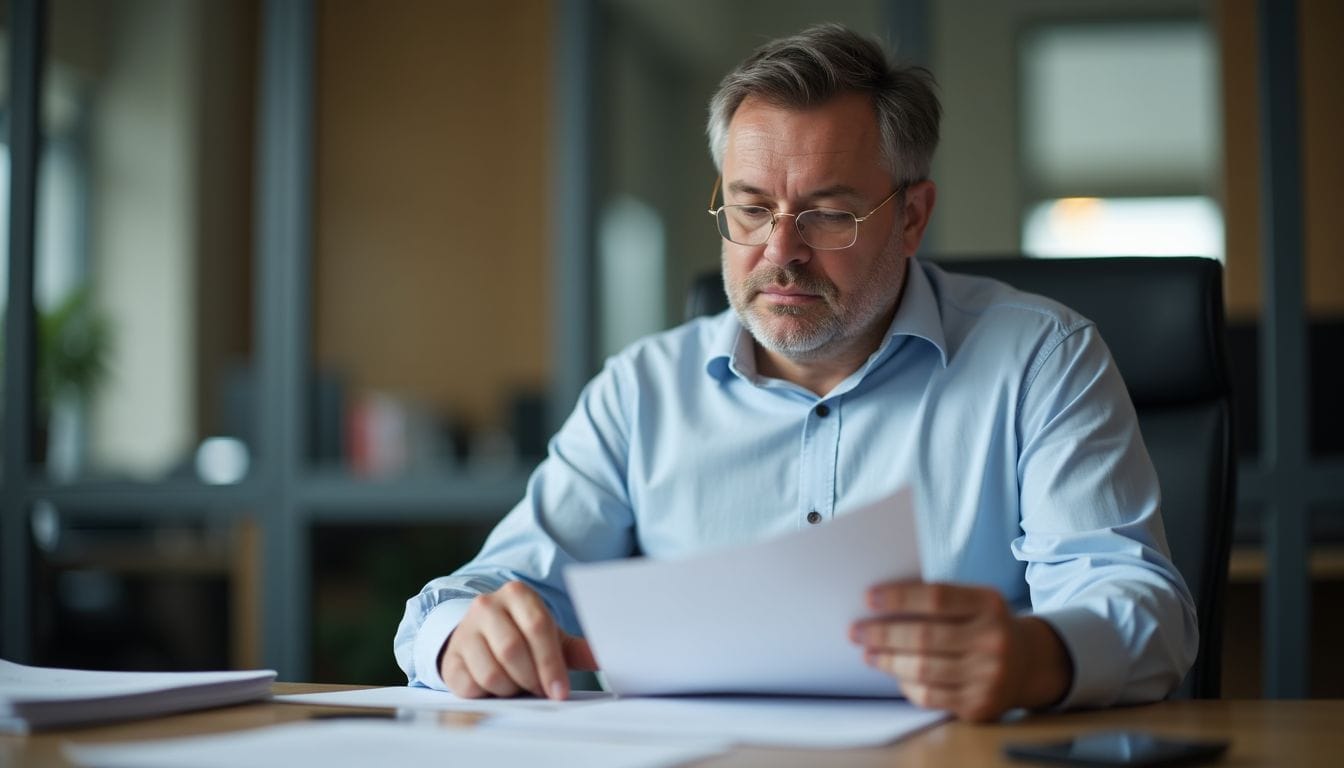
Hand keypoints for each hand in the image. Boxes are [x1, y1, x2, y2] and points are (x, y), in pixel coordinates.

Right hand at [439, 581, 597, 699]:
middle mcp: (487, 606)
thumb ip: (576, 648)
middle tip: (542, 692)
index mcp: (517, 594)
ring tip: (519, 686)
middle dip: (532, 679)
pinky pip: (471, 686)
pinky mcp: (450, 658)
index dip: (551, 664)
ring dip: (512, 688)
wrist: (478, 636)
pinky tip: (498, 688)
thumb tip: (606, 658)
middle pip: (514, 651)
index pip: (538, 628)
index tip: (560, 691)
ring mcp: (465, 631)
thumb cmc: (521, 635)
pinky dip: (489, 695)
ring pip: (492, 672)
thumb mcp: (550, 636)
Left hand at [849, 582, 1071, 721]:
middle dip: (882, 634)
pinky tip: (894, 674)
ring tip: (868, 653)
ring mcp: (988, 676)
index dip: (899, 597)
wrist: (1029, 664)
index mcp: (989, 605)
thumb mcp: (975, 602)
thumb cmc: (985, 626)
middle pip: (924, 636)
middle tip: (856, 630)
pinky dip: (906, 684)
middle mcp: (993, 640)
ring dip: (887, 661)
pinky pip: (930, 696)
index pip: (936, 597)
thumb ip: (938, 600)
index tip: (868, 597)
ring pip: (922, 669)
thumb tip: (881, 604)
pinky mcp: (979, 705)